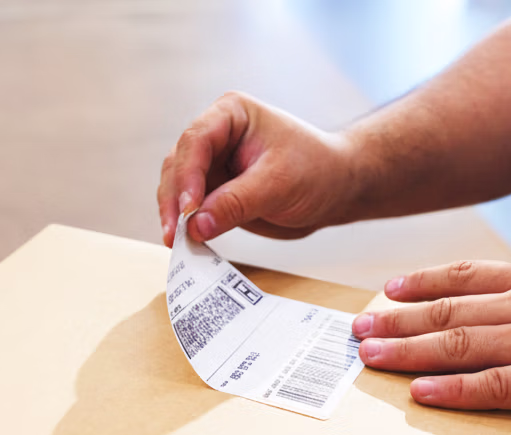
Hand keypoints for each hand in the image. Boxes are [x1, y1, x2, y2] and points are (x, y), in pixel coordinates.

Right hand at [157, 92, 356, 247]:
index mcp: (231, 115)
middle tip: (175, 234)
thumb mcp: (278, 184)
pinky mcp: (216, 191)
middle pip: (178, 165)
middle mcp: (216, 136)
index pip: (196, 141)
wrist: (336, 189)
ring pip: (177, 188)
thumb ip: (236, 203)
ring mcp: (213, 164)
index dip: (187, 176)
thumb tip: (197, 224)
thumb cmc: (317, 170)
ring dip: (175, 216)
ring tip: (179, 243)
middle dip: (174, 200)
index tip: (188, 209)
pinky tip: (188, 243)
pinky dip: (188, 226)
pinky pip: (192, 209)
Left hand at [353, 260, 510, 422]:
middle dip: (397, 320)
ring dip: (408, 352)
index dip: (422, 284)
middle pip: (449, 312)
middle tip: (356, 328)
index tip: (387, 288)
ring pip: (460, 346)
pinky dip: (454, 391)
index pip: (467, 277)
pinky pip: (496, 388)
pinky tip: (422, 394)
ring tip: (369, 356)